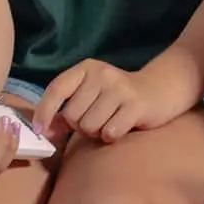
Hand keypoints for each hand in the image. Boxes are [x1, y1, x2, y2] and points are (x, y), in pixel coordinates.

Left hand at [32, 58, 190, 144]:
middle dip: (80, 126)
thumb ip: (67, 109)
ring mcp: (120, 89)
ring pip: (89, 126)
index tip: (41, 132)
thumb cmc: (119, 96)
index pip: (56, 89)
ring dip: (97, 132)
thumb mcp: (92, 94)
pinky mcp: (136, 105)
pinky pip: (110, 132)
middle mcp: (102, 74)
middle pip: (72, 115)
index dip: (44, 112)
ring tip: (110, 122)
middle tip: (97, 120)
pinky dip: (112, 136)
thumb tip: (45, 131)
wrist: (162, 89)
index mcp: (86, 68)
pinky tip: (122, 126)